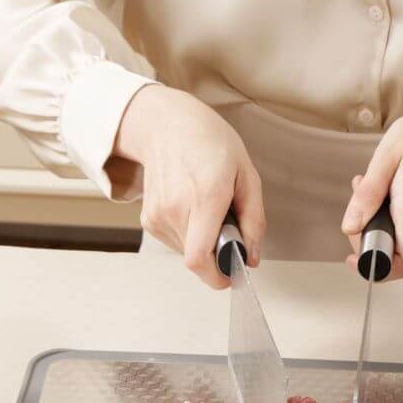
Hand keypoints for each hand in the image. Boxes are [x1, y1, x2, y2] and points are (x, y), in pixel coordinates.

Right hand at [115, 84, 265, 288]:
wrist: (165, 125)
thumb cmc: (209, 143)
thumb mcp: (246, 174)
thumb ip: (254, 219)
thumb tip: (253, 256)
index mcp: (205, 197)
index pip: (199, 259)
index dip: (217, 276)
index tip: (232, 274)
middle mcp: (176, 210)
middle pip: (199, 259)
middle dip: (219, 252)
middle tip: (227, 224)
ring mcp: (157, 216)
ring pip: (188, 252)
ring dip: (204, 242)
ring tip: (208, 209)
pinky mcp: (148, 220)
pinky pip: (176, 242)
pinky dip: (190, 234)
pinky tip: (192, 207)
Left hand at [341, 97, 402, 279]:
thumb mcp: (387, 155)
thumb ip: (368, 194)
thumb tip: (349, 228)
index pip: (402, 264)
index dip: (374, 265)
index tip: (354, 255)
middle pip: (391, 255)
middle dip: (368, 232)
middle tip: (362, 195)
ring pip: (398, 246)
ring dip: (380, 224)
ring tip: (383, 188)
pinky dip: (396, 224)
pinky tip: (396, 197)